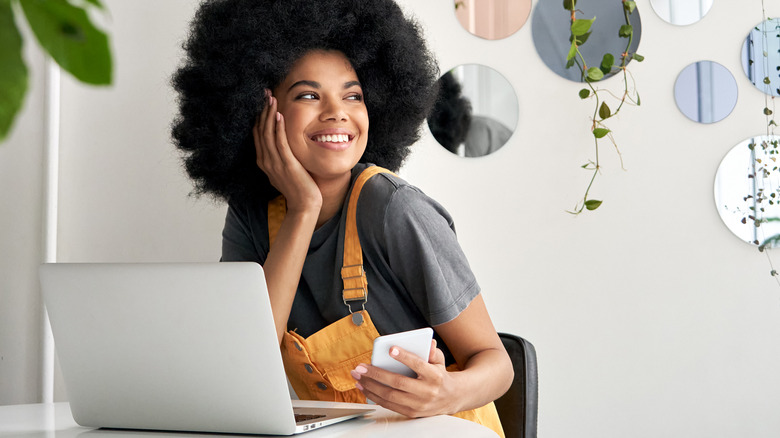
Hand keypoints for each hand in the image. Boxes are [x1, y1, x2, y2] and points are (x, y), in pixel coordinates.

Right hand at [254, 89, 321, 212]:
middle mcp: (265, 161)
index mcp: (264, 161)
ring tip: (270, 98)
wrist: (304, 206)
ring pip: (267, 133)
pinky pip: (279, 142)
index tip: (261, 101)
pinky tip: (278, 115)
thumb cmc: (298, 188)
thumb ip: (280, 158)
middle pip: (259, 130)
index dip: (258, 116)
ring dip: (268, 114)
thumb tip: (283, 147)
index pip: (257, 134)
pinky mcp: (286, 164)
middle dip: (261, 110)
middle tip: (264, 93)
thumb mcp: (284, 171)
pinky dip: (277, 128)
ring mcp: (274, 163)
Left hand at [350, 340, 458, 417]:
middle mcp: (427, 392)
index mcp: (435, 376)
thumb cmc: (440, 376)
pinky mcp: (411, 413)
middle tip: (361, 367)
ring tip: (358, 376)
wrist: (451, 398)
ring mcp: (418, 405)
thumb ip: (432, 352)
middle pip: (398, 383)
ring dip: (370, 386)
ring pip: (390, 396)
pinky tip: (364, 387)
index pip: (419, 365)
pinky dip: (374, 396)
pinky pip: (389, 405)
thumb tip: (427, 343)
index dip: (405, 357)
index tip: (391, 349)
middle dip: (376, 374)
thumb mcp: (440, 361)